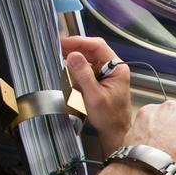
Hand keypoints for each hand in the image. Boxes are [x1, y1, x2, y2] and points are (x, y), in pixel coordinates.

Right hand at [61, 36, 131, 154]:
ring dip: (75, 63)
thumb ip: (83, 74)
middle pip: (92, 50)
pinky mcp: (100, 80)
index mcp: (117, 68)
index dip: (80, 42)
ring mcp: (106, 74)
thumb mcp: (94, 96)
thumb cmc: (109, 117)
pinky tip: (72, 80)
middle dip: (75, 51)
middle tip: (58, 52)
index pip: (98, 45)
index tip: (64, 43)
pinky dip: (77, 73)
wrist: (115, 132)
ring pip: (87, 60)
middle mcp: (113, 68)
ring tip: (64, 68)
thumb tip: (73, 55)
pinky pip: (86, 70)